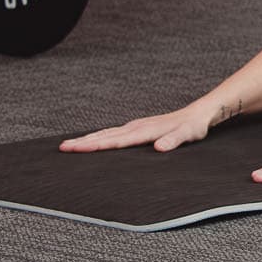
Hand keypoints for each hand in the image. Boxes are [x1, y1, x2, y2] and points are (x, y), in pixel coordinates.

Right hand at [60, 104, 218, 153]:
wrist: (200, 113)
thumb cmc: (194, 126)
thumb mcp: (188, 134)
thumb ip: (174, 140)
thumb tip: (159, 147)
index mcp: (144, 131)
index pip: (114, 140)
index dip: (94, 145)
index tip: (75, 148)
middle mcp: (136, 127)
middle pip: (104, 135)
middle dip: (83, 142)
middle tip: (61, 148)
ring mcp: (136, 126)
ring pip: (107, 133)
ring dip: (88, 139)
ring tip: (69, 145)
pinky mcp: (138, 128)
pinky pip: (113, 133)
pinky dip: (99, 136)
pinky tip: (93, 140)